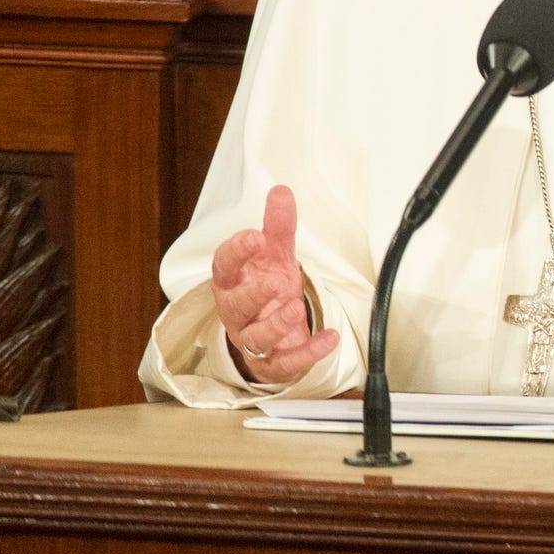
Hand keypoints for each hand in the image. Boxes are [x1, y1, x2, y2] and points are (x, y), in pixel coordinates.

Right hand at [211, 185, 339, 383]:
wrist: (273, 334)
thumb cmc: (266, 291)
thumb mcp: (275, 256)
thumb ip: (278, 227)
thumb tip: (281, 191)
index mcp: (233, 282)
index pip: (224, 266)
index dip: (236, 252)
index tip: (254, 237)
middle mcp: (237, 312)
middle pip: (235, 305)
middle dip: (252, 295)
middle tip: (272, 282)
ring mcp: (253, 339)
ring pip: (255, 337)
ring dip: (275, 325)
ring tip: (295, 308)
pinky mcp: (273, 363)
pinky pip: (287, 362)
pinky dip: (308, 352)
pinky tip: (329, 339)